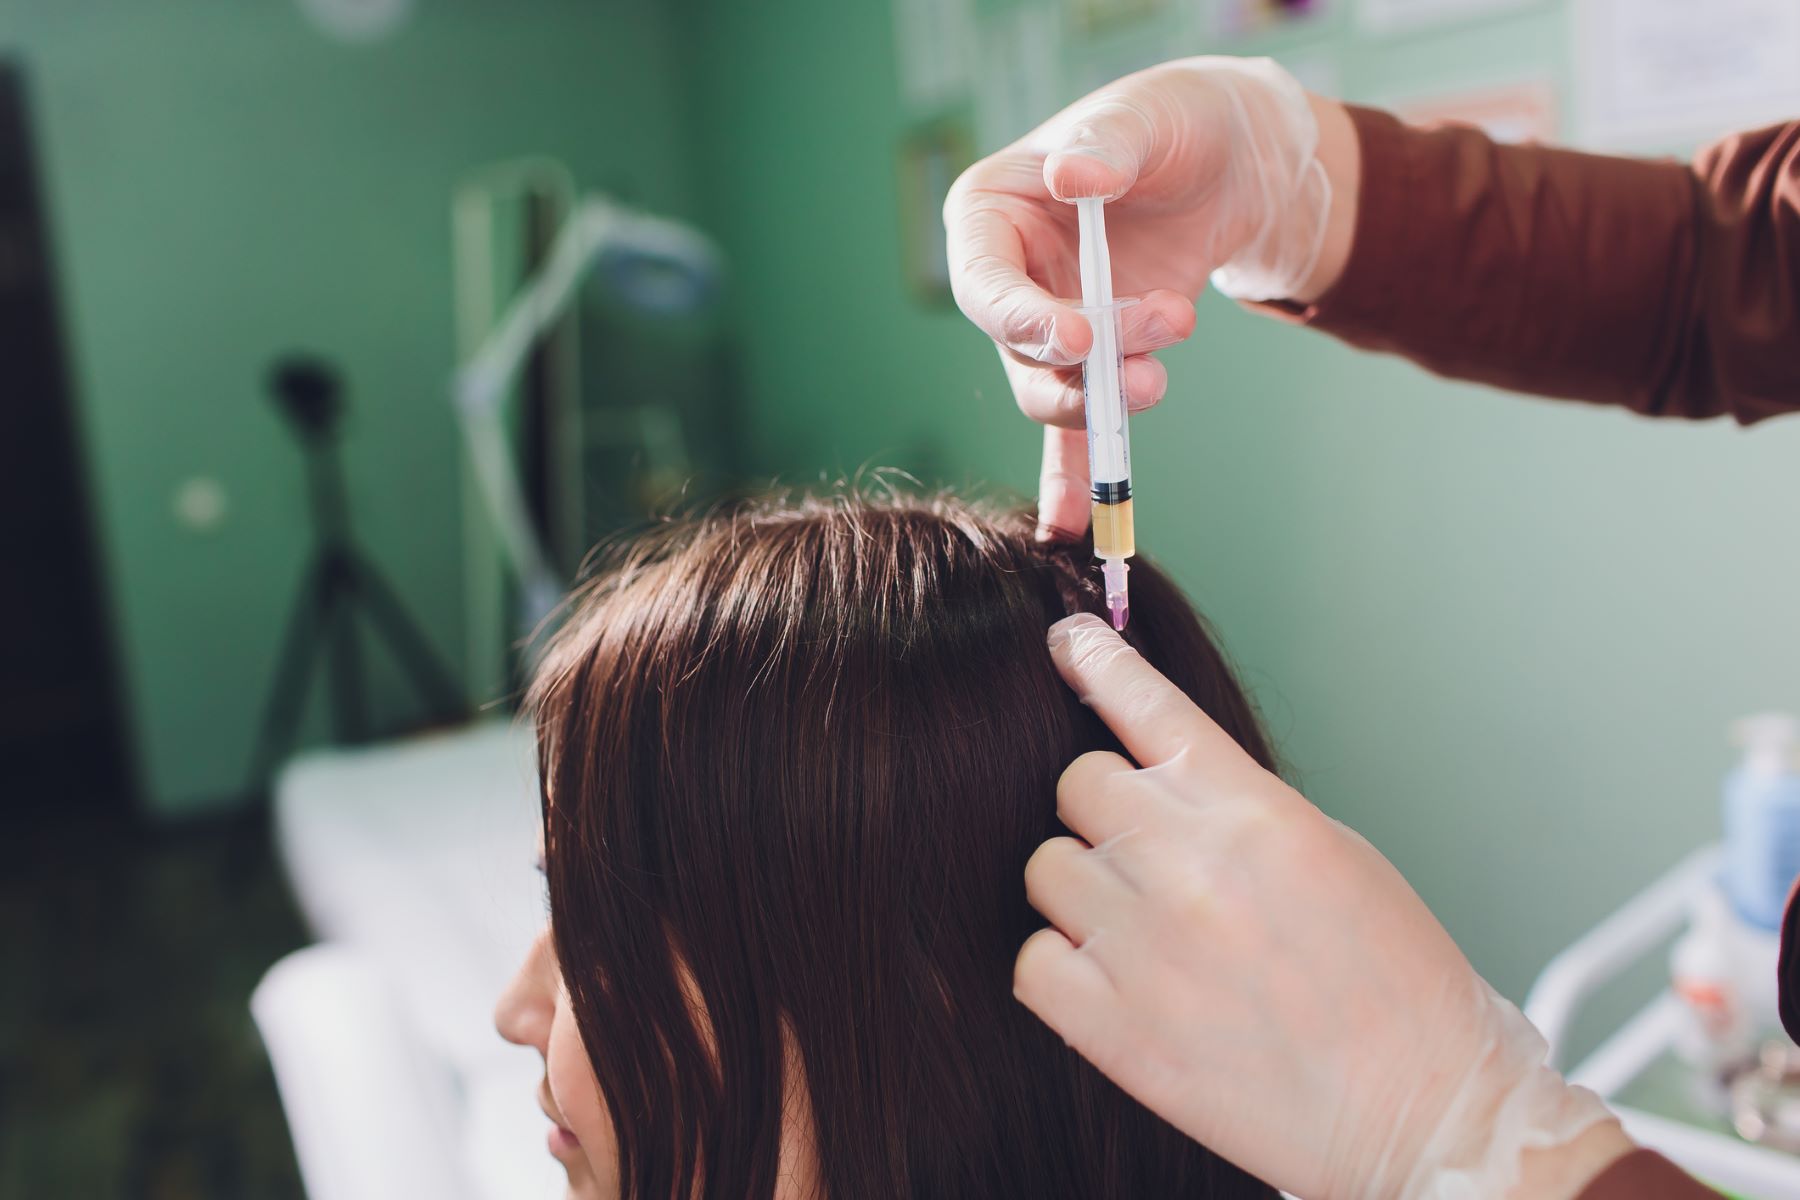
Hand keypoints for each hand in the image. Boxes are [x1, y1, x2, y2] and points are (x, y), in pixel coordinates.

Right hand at [943, 57, 1358, 538]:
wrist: (1230, 158)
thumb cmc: (1172, 123)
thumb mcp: (1143, 120)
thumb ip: (1107, 149)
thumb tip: (1075, 178)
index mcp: (990, 215)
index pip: (983, 283)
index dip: (1022, 318)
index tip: (1080, 338)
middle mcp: (1008, 279)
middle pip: (1018, 351)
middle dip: (1082, 369)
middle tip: (1145, 367)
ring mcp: (1049, 327)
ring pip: (1054, 391)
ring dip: (1110, 398)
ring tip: (1164, 364)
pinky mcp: (1094, 365)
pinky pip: (1073, 432)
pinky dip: (1076, 477)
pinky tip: (1073, 530)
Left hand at [1018, 614, 1626, 1199]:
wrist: (1426, 1116)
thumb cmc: (1402, 990)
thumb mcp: (1337, 856)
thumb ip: (1240, 810)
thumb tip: (1163, 783)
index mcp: (1256, 813)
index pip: (1149, 706)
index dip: (1098, 660)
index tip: (1064, 639)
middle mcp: (1190, 865)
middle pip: (1078, 784)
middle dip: (1106, 815)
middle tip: (1150, 864)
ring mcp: (1142, 945)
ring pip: (1048, 866)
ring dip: (1084, 892)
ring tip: (1145, 937)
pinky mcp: (1111, 1026)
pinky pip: (1033, 959)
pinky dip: (1063, 970)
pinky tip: (1114, 987)